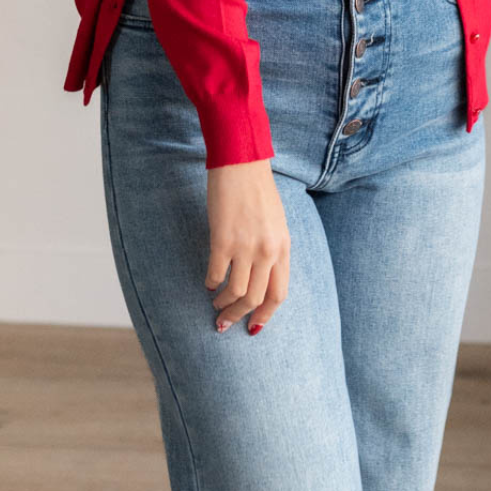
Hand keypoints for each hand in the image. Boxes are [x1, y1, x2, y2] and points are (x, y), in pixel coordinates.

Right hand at [206, 161, 290, 333]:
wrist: (242, 163)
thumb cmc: (259, 190)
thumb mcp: (277, 224)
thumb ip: (272, 250)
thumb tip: (261, 277)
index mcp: (283, 248)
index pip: (278, 294)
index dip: (265, 315)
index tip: (254, 327)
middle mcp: (267, 251)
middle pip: (255, 299)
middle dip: (239, 317)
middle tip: (225, 324)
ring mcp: (245, 247)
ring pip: (235, 292)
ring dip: (223, 304)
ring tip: (215, 304)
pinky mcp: (222, 240)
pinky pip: (215, 273)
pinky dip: (209, 283)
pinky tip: (207, 283)